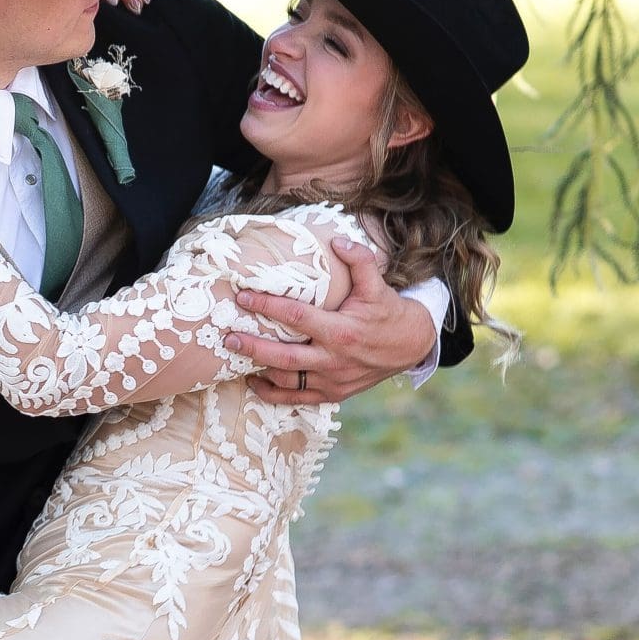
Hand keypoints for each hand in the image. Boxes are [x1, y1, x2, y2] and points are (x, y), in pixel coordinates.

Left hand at [227, 237, 435, 404]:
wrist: (410, 346)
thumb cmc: (387, 312)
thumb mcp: (377, 284)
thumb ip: (360, 260)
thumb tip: (337, 241)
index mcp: (343, 331)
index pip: (298, 318)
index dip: (268, 306)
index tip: (243, 297)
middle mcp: (335, 360)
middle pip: (285, 357)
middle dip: (254, 347)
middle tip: (228, 337)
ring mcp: (332, 381)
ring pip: (288, 380)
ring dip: (259, 369)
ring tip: (234, 355)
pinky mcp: (332, 394)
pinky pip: (297, 398)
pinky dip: (272, 393)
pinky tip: (253, 381)